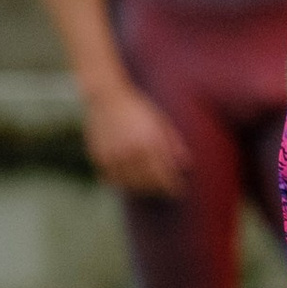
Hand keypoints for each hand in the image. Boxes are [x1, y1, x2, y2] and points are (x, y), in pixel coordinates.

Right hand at [83, 82, 187, 196]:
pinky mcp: (100, 158)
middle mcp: (131, 152)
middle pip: (148, 183)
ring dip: (141, 188)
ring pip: (130, 185)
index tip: (179, 190)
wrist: (106, 97)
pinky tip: (129, 180)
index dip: (173, 186)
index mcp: (149, 143)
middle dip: (158, 189)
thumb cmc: (138, 108)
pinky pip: (113, 180)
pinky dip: (122, 182)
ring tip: (148, 186)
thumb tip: (186, 165)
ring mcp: (114, 157)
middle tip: (164, 189)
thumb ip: (174, 143)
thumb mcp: (161, 121)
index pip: (164, 176)